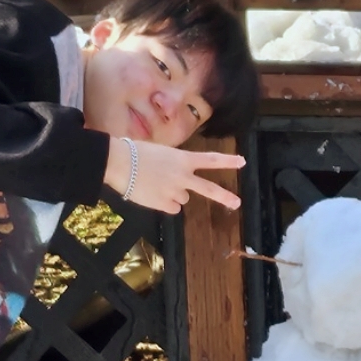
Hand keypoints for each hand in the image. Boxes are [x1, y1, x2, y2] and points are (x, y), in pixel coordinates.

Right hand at [104, 136, 244, 213]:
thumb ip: (174, 166)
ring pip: (183, 198)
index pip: (210, 159)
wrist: (118, 163)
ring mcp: (174, 191)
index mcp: (182, 159)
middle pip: (208, 188)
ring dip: (174, 194)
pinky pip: (171, 207)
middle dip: (224, 196)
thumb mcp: (160, 153)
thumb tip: (179, 185)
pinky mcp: (164, 204)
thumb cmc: (134, 153)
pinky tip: (151, 193)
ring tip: (155, 184)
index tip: (242, 162)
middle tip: (237, 203)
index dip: (228, 161)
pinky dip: (164, 203)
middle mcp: (182, 176)